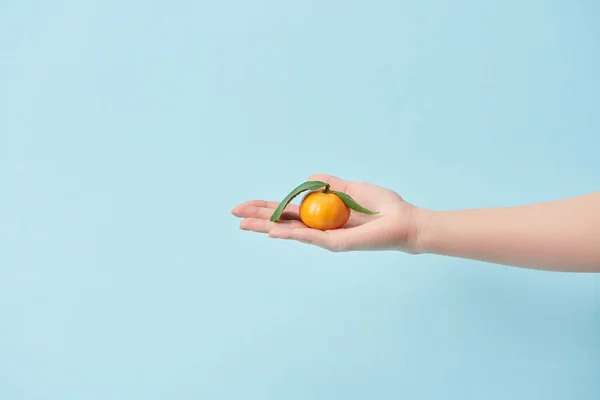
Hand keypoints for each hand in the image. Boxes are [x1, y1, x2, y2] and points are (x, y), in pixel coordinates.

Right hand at [231, 174, 419, 251]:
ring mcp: (325, 238)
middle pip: (282, 223)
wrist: (403, 220)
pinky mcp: (336, 243)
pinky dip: (290, 234)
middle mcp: (319, 228)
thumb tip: (310, 179)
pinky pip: (310, 238)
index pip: (287, 212)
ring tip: (243, 225)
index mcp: (320, 215)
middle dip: (258, 219)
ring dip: (266, 228)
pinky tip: (273, 232)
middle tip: (234, 215)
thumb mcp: (352, 188)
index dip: (265, 208)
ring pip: (290, 232)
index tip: (244, 206)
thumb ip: (330, 184)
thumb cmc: (382, 206)